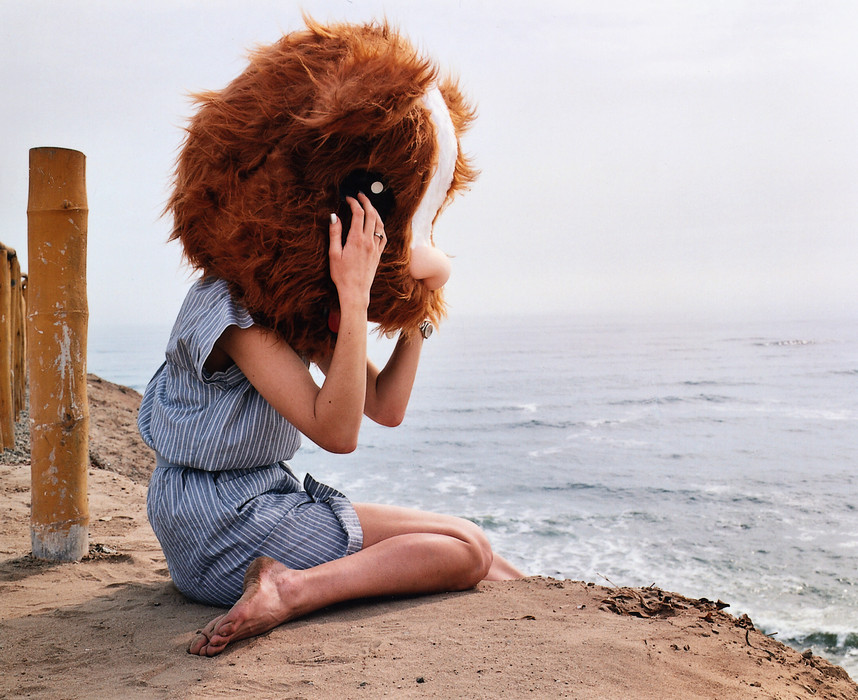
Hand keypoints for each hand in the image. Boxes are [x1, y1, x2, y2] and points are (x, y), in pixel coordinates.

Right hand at [328, 192, 386, 309]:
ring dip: (375, 212)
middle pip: (371, 215)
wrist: (355, 292)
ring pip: (380, 224)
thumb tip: (334, 217)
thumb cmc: (341, 275)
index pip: (358, 214)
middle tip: (360, 195)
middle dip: (367, 202)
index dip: (354, 203)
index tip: (348, 198)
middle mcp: (369, 241)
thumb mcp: (334, 254)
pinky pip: (383, 236)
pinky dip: (380, 226)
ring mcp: (376, 248)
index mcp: (356, 240)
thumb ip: (335, 234)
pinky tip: (376, 224)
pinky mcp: (378, 254)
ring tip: (369, 206)